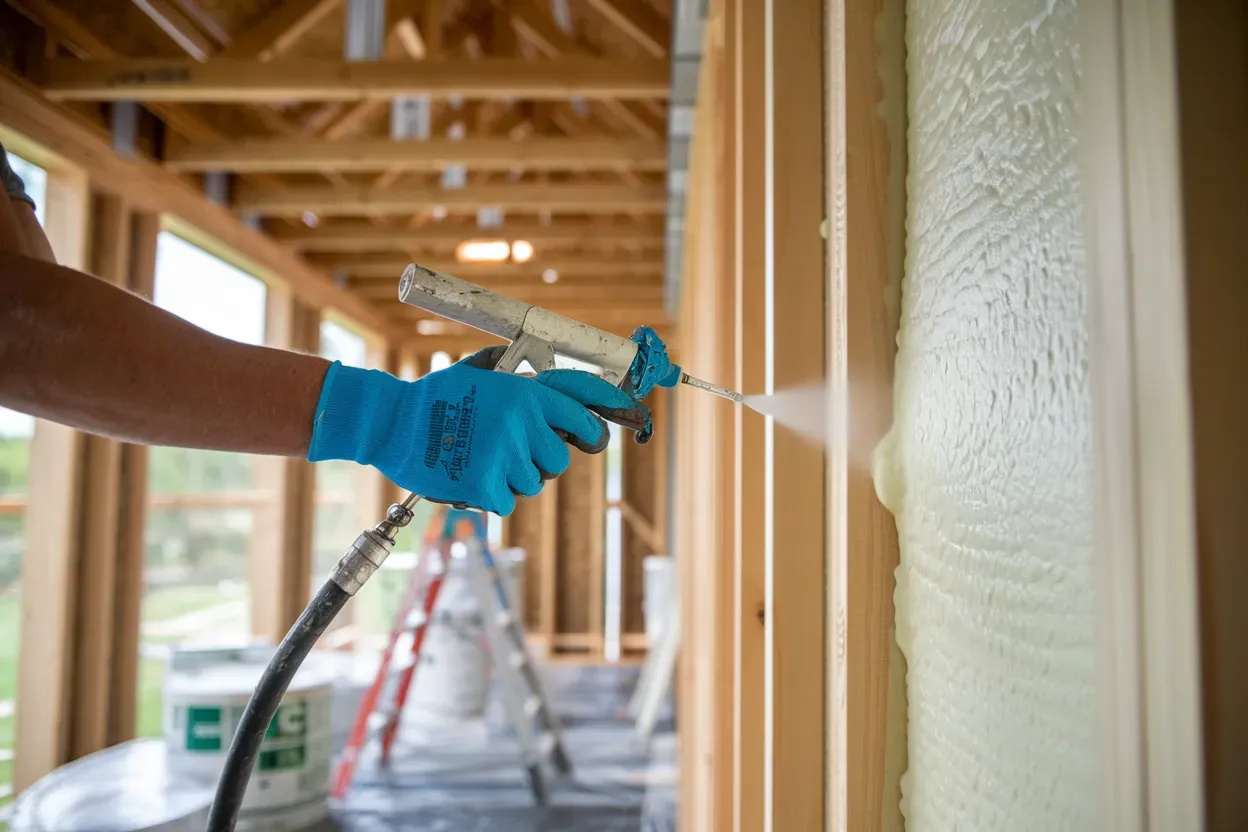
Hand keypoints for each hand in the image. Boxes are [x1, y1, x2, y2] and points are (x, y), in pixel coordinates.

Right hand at [307, 347, 650, 515]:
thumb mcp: (477, 370)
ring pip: (533, 482)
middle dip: (541, 459)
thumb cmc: (433, 396)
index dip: (604, 420)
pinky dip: (490, 495)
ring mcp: (505, 455)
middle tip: (512, 451)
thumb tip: (547, 371)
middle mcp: (522, 422)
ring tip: (479, 458)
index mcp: (525, 393)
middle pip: (560, 459)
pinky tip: (468, 475)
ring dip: (512, 477)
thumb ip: (513, 371)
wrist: (388, 424)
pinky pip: (507, 500)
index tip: (622, 424)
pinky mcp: (486, 485)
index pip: (582, 411)